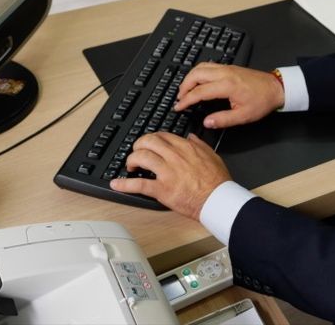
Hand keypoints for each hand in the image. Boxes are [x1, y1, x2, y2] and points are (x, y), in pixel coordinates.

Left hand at [109, 132, 231, 218]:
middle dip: (138, 145)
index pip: (162, 135)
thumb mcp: (212, 155)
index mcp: (186, 148)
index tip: (149, 143)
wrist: (217, 200)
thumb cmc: (217, 181)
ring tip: (130, 165)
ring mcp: (167, 172)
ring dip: (132, 160)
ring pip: (141, 157)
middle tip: (137, 152)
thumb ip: (200, 144)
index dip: (152, 138)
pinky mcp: (162, 189)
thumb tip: (191, 136)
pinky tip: (116, 184)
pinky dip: (125, 184)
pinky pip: (139, 184)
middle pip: (148, 142)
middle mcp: (174, 156)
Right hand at [174, 63, 283, 127]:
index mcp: (227, 85)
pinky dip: (198, 72)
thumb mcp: (243, 116)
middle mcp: (225, 73)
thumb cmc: (262, 101)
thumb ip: (223, 120)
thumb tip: (207, 122)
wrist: (276, 88)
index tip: (179, 107)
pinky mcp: (229, 67)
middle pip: (196, 74)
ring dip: (190, 77)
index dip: (186, 100)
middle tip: (180, 98)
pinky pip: (208, 65)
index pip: (199, 92)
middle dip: (184, 86)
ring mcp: (227, 68)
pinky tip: (197, 81)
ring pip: (201, 67)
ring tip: (185, 90)